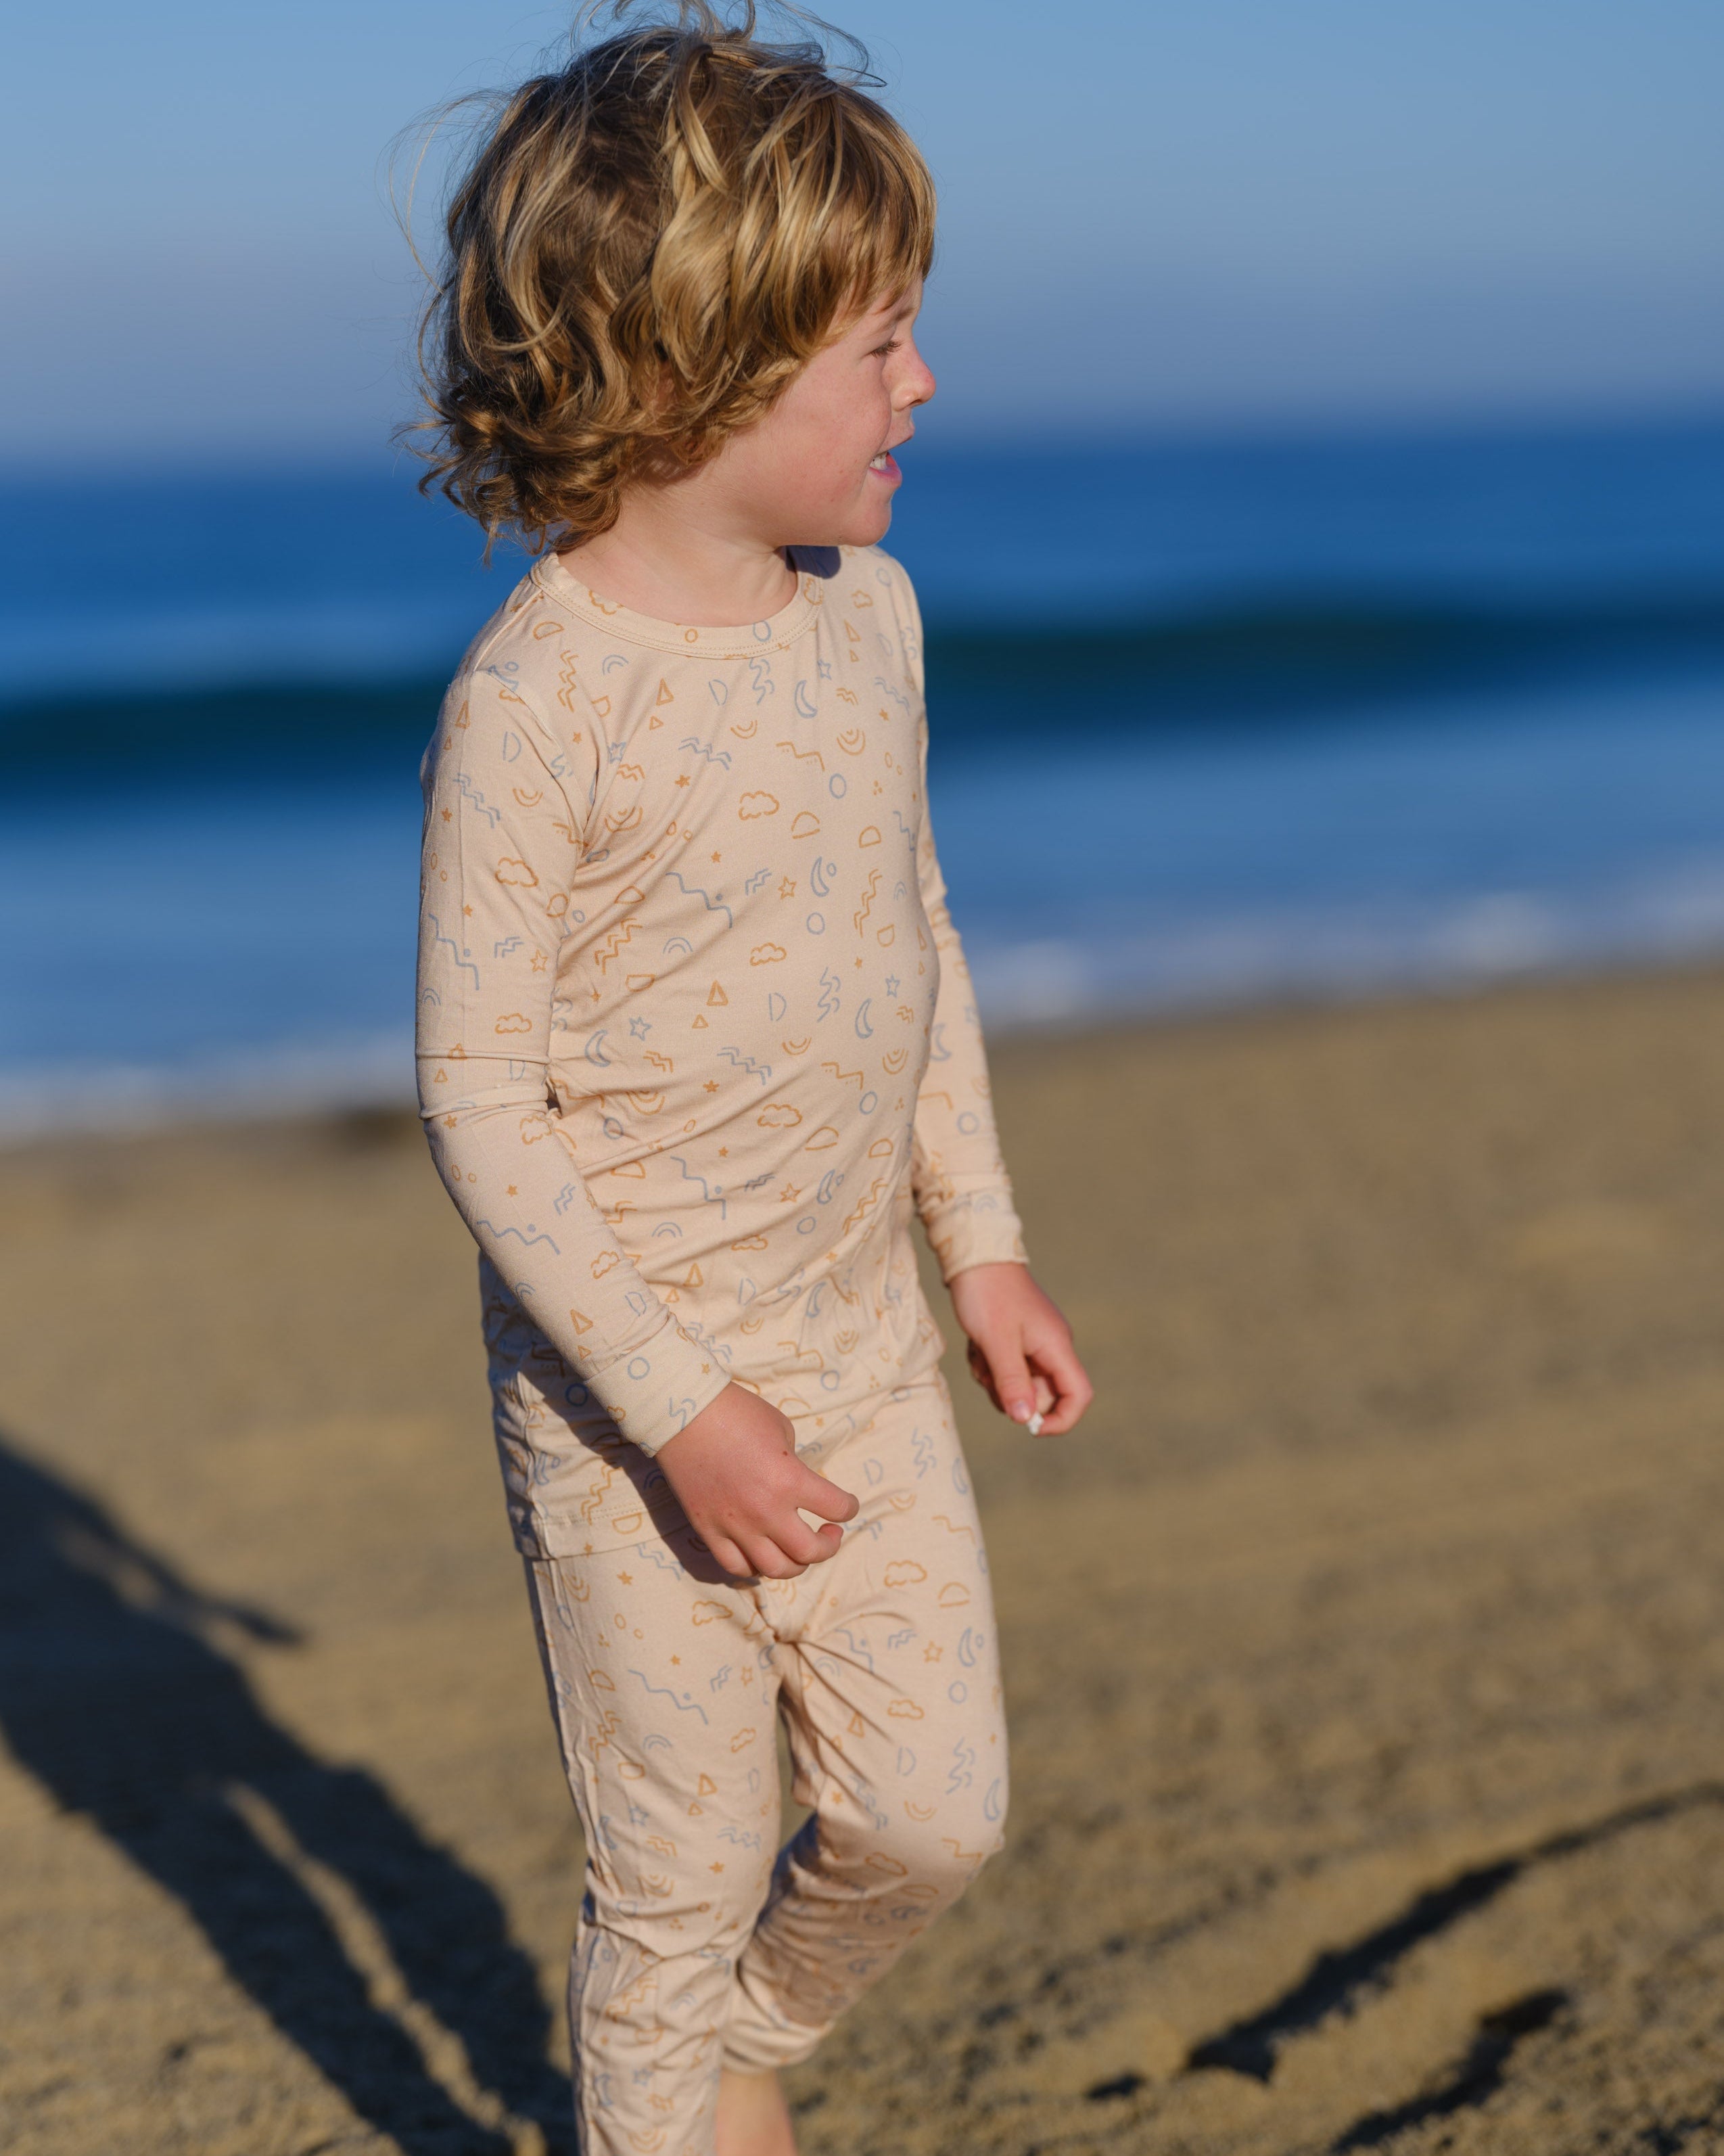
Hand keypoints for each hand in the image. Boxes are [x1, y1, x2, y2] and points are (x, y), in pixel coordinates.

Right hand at [655, 1383, 859, 1579]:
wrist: (683, 1413)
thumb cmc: (737, 1412)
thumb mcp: (782, 1430)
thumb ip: (795, 1464)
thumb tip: (799, 1486)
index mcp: (790, 1480)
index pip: (836, 1507)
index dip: (849, 1508)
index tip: (847, 1505)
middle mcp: (766, 1511)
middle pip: (809, 1553)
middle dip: (828, 1546)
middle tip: (829, 1532)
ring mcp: (735, 1526)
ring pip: (774, 1569)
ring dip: (795, 1564)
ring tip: (798, 1549)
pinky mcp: (708, 1531)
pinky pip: (736, 1566)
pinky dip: (755, 1567)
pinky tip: (762, 1554)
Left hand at [948, 1262, 1091, 1435]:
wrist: (974, 1257)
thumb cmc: (987, 1295)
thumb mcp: (996, 1342)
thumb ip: (1012, 1382)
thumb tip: (1024, 1420)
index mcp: (1056, 1346)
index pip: (1078, 1395)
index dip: (1060, 1419)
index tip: (1030, 1427)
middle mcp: (1052, 1346)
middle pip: (1044, 1395)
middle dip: (1013, 1396)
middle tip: (987, 1376)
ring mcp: (1035, 1343)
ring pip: (1021, 1384)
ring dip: (996, 1380)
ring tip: (979, 1355)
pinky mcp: (1017, 1339)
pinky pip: (1007, 1369)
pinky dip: (989, 1366)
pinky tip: (977, 1346)